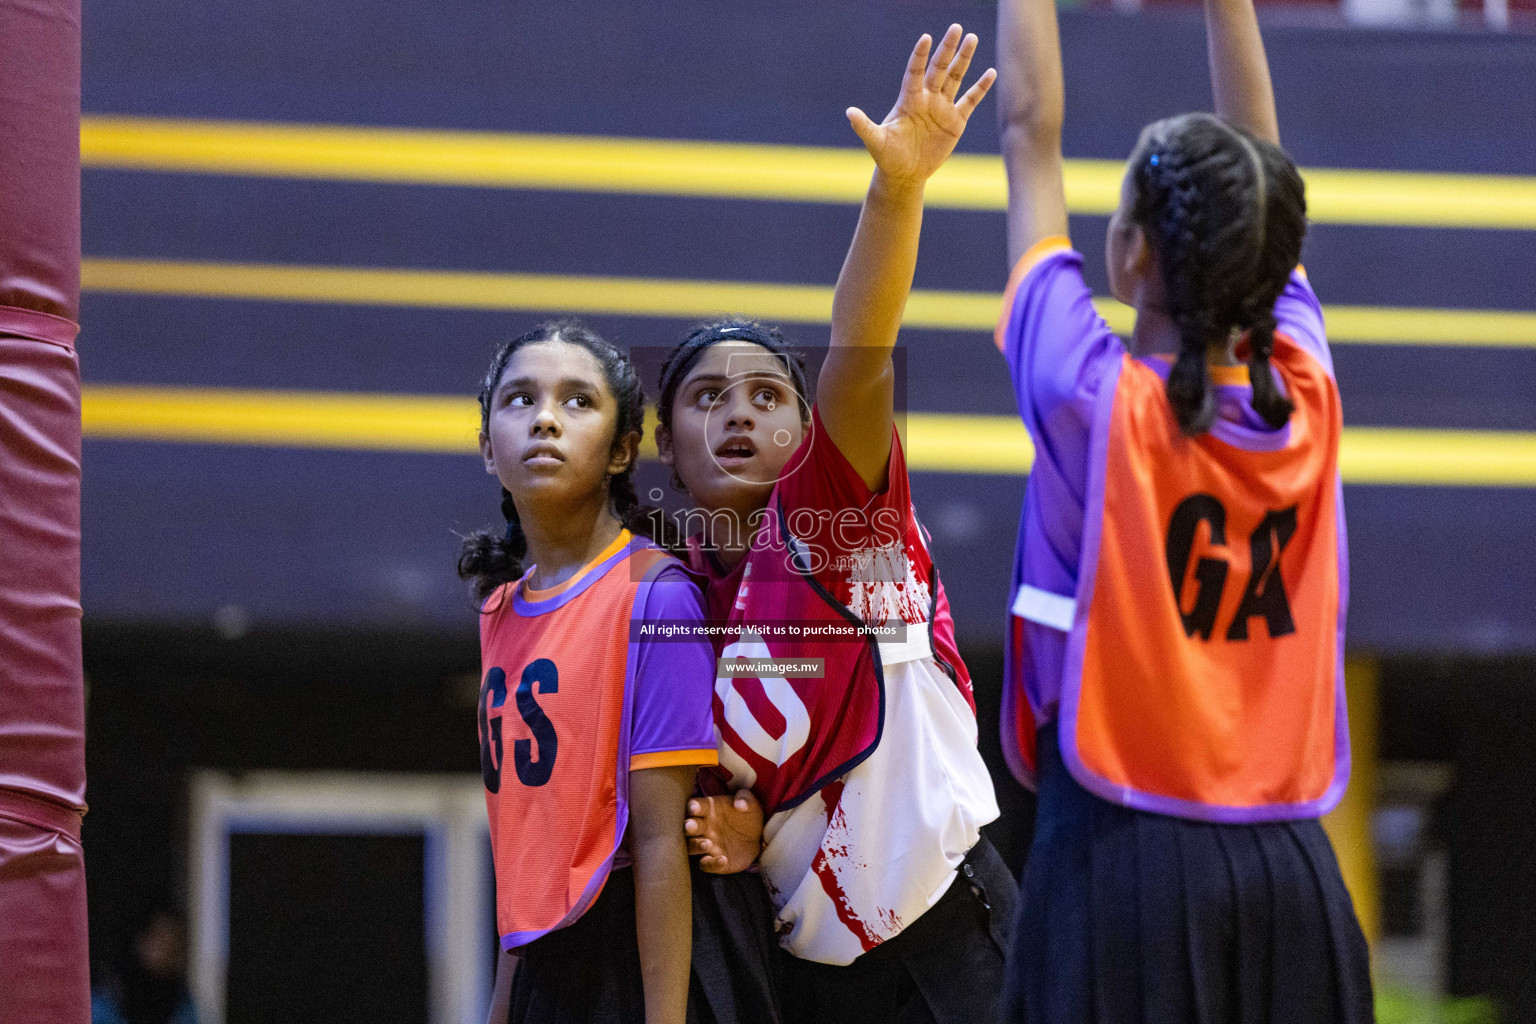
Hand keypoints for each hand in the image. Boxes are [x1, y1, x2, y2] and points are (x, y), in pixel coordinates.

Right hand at [684, 790, 763, 873]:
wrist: (757, 837)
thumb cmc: (748, 815)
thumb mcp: (751, 803)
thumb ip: (745, 799)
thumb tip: (739, 804)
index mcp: (708, 809)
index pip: (696, 806)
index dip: (693, 806)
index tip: (694, 808)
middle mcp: (703, 826)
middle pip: (689, 827)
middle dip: (688, 826)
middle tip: (690, 826)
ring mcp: (706, 844)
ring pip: (691, 846)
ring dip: (696, 845)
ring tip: (707, 844)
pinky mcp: (712, 860)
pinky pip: (706, 864)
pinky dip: (712, 863)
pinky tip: (723, 860)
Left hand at [846, 24, 996, 187]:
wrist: (905, 173)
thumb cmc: (888, 156)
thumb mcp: (876, 142)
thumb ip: (864, 126)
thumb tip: (849, 112)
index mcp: (908, 100)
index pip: (914, 72)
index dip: (920, 56)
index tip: (926, 38)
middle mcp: (926, 98)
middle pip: (938, 68)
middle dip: (947, 49)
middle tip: (955, 28)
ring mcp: (942, 108)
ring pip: (955, 78)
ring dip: (964, 59)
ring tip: (972, 38)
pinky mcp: (956, 121)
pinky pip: (970, 100)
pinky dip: (980, 87)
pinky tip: (990, 72)